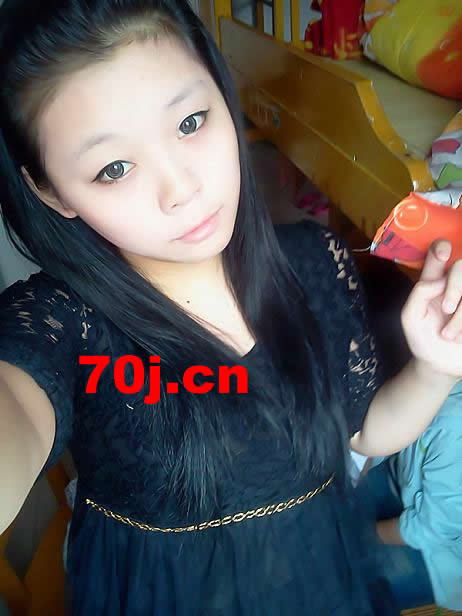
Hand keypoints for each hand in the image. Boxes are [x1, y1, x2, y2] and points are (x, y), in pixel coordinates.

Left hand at [401, 239, 461, 379]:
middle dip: (455, 288)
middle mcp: (455, 284)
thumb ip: (419, 293)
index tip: (442, 253)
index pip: (440, 252)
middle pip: (461, 266)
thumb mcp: (410, 317)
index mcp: (435, 281)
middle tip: (446, 309)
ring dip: (461, 315)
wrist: (439, 366)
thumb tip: (440, 280)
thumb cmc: (423, 339)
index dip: (441, 246)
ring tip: (450, 334)